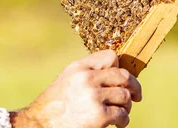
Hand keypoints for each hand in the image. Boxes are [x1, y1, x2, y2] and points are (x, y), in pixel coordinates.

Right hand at [10, 50, 141, 127]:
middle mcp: (87, 78)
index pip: (111, 56)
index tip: (121, 78)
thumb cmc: (56, 105)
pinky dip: (123, 121)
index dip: (119, 67)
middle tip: (137, 95)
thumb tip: (117, 68)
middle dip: (134, 86)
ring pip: (125, 97)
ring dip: (127, 107)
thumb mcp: (68, 79)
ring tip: (122, 113)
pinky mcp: (99, 115)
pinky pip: (122, 114)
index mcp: (79, 67)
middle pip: (124, 76)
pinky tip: (118, 124)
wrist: (40, 125)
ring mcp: (93, 96)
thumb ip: (89, 71)